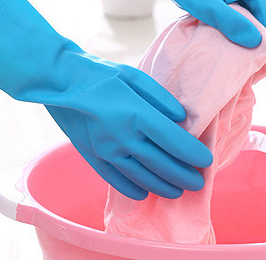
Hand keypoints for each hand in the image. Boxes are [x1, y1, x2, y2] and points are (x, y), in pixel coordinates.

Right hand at [44, 52, 212, 199]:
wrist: (60, 82)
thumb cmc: (99, 74)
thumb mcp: (134, 76)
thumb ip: (160, 98)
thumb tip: (181, 119)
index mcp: (137, 114)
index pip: (175, 142)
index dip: (194, 154)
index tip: (206, 160)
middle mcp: (123, 137)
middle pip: (163, 165)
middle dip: (185, 176)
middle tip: (198, 182)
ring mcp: (106, 151)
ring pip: (142, 178)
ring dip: (164, 187)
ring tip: (177, 191)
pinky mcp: (92, 157)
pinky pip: (117, 181)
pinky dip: (134, 189)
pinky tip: (145, 192)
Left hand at [153, 0, 265, 65]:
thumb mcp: (205, 5)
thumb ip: (230, 22)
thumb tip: (255, 41)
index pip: (263, 10)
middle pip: (253, 11)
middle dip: (256, 35)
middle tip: (261, 61)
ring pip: (238, 10)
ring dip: (240, 29)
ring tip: (245, 54)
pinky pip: (225, 8)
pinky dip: (226, 22)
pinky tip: (225, 38)